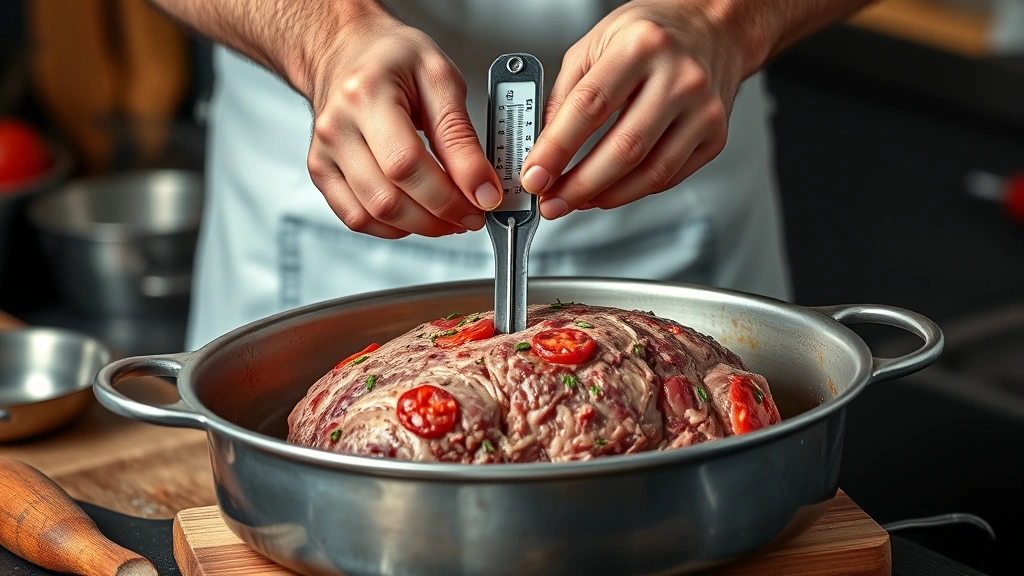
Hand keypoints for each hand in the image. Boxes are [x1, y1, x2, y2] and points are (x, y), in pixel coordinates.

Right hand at [305, 6, 502, 237]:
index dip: (449, 194)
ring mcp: (323, 152)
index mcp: (366, 94)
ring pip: (372, 215)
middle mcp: (336, 126)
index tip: (484, 201)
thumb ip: (460, 136)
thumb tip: (482, 189)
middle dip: (439, 216)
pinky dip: (393, 227)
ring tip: (449, 215)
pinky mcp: (321, 172)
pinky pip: (355, 218)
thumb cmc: (392, 58)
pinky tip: (417, 215)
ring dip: (420, 226)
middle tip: (471, 213)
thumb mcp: (441, 79)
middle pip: (388, 198)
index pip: (406, 163)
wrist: (347, 50)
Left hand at [521, 0, 746, 218]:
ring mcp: (703, 109)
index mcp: (641, 46)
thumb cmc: (652, 34)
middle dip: (579, 185)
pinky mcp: (715, 136)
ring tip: (576, 201)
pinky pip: (669, 177)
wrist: (712, 28)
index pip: (590, 107)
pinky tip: (610, 190)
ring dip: (606, 196)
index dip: (557, 149)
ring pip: (650, 172)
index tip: (535, 176)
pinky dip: (633, 191)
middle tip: (552, 202)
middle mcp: (679, 77)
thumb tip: (544, 149)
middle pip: (624, 148)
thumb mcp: (596, 43)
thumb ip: (566, 94)